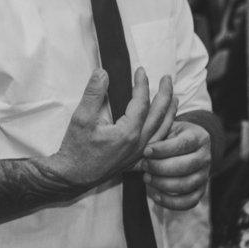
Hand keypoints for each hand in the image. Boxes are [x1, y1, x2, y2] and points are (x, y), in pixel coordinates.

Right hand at [40, 69, 175, 189]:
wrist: (73, 177)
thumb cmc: (76, 149)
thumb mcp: (81, 118)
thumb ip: (93, 94)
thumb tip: (102, 72)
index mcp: (127, 133)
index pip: (141, 102)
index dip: (142, 84)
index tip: (140, 70)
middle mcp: (139, 144)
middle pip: (159, 115)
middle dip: (165, 94)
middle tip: (167, 78)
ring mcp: (140, 154)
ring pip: (163, 131)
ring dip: (170, 112)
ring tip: (175, 98)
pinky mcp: (136, 161)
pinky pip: (159, 145)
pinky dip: (166, 132)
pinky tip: (167, 126)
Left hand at [140, 119, 210, 210]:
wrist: (189, 145)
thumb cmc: (173, 135)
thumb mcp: (169, 127)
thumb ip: (160, 134)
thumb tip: (144, 149)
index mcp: (199, 137)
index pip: (183, 144)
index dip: (163, 149)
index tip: (145, 151)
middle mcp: (205, 157)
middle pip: (185, 166)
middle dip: (160, 168)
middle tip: (144, 165)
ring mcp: (205, 175)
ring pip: (186, 185)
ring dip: (163, 184)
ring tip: (147, 178)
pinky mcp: (201, 189)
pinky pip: (189, 201)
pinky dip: (172, 202)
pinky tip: (156, 196)